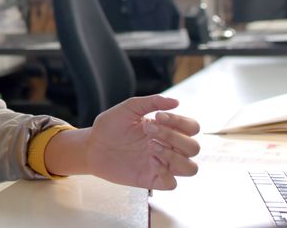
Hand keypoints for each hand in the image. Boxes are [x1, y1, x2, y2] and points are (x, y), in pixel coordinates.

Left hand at [85, 95, 200, 189]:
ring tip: (151, 146)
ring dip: (175, 156)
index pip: (192, 128)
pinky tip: (150, 160)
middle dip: (174, 137)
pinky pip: (172, 184)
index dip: (181, 122)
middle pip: (194, 148)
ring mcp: (162, 165)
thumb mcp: (129, 108)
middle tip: (148, 130)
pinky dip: (166, 172)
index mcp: (167, 130)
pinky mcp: (152, 180)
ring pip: (190, 168)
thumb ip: (151, 102)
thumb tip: (176, 101)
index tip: (158, 117)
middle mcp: (169, 148)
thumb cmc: (111, 126)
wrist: (92, 145)